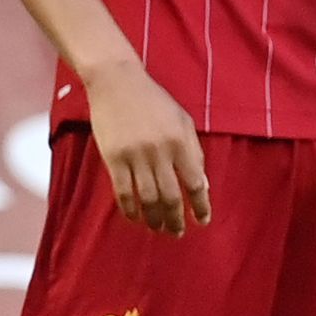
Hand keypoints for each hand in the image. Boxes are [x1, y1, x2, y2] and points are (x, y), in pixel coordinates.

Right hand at [84, 60, 208, 236]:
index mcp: (181, 142)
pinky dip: (131, 209)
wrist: (117, 83)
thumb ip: (193, 152)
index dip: (200, 206)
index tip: (202, 221)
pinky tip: (136, 218)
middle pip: (171, 196)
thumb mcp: (183, 121)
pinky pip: (123, 191)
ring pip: (148, 198)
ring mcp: (135, 156)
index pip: (196, 183)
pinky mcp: (113, 158)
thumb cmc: (155, 102)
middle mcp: (160, 152)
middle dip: (176, 219)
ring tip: (159, 229)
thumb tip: (202, 185)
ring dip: (154, 218)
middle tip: (177, 232)